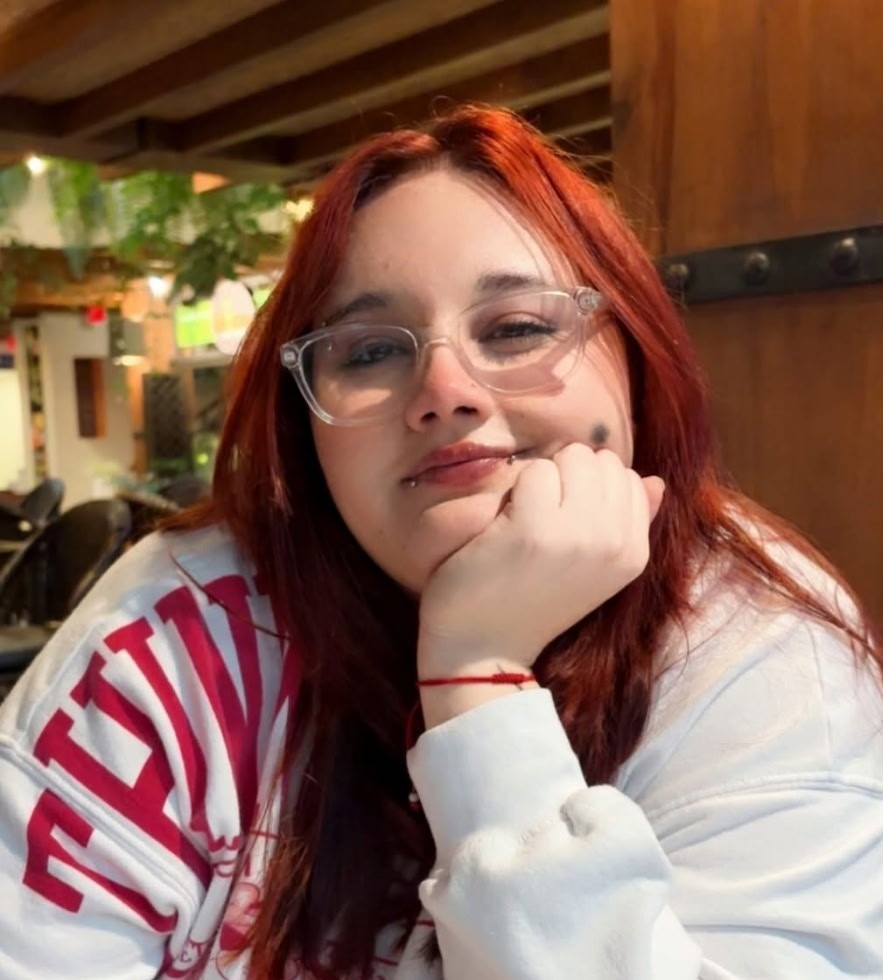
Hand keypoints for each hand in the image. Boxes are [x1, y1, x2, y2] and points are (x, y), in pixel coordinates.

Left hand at [418, 444, 664, 678]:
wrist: (485, 649)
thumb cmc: (535, 602)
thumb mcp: (598, 569)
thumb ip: (630, 523)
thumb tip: (656, 481)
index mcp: (635, 553)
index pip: (631, 478)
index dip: (591, 486)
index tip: (566, 517)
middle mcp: (615, 542)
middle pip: (600, 460)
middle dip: (568, 474)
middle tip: (543, 514)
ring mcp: (577, 535)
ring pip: (570, 459)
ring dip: (543, 478)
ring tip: (527, 518)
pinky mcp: (534, 529)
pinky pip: (536, 472)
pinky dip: (516, 489)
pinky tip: (507, 524)